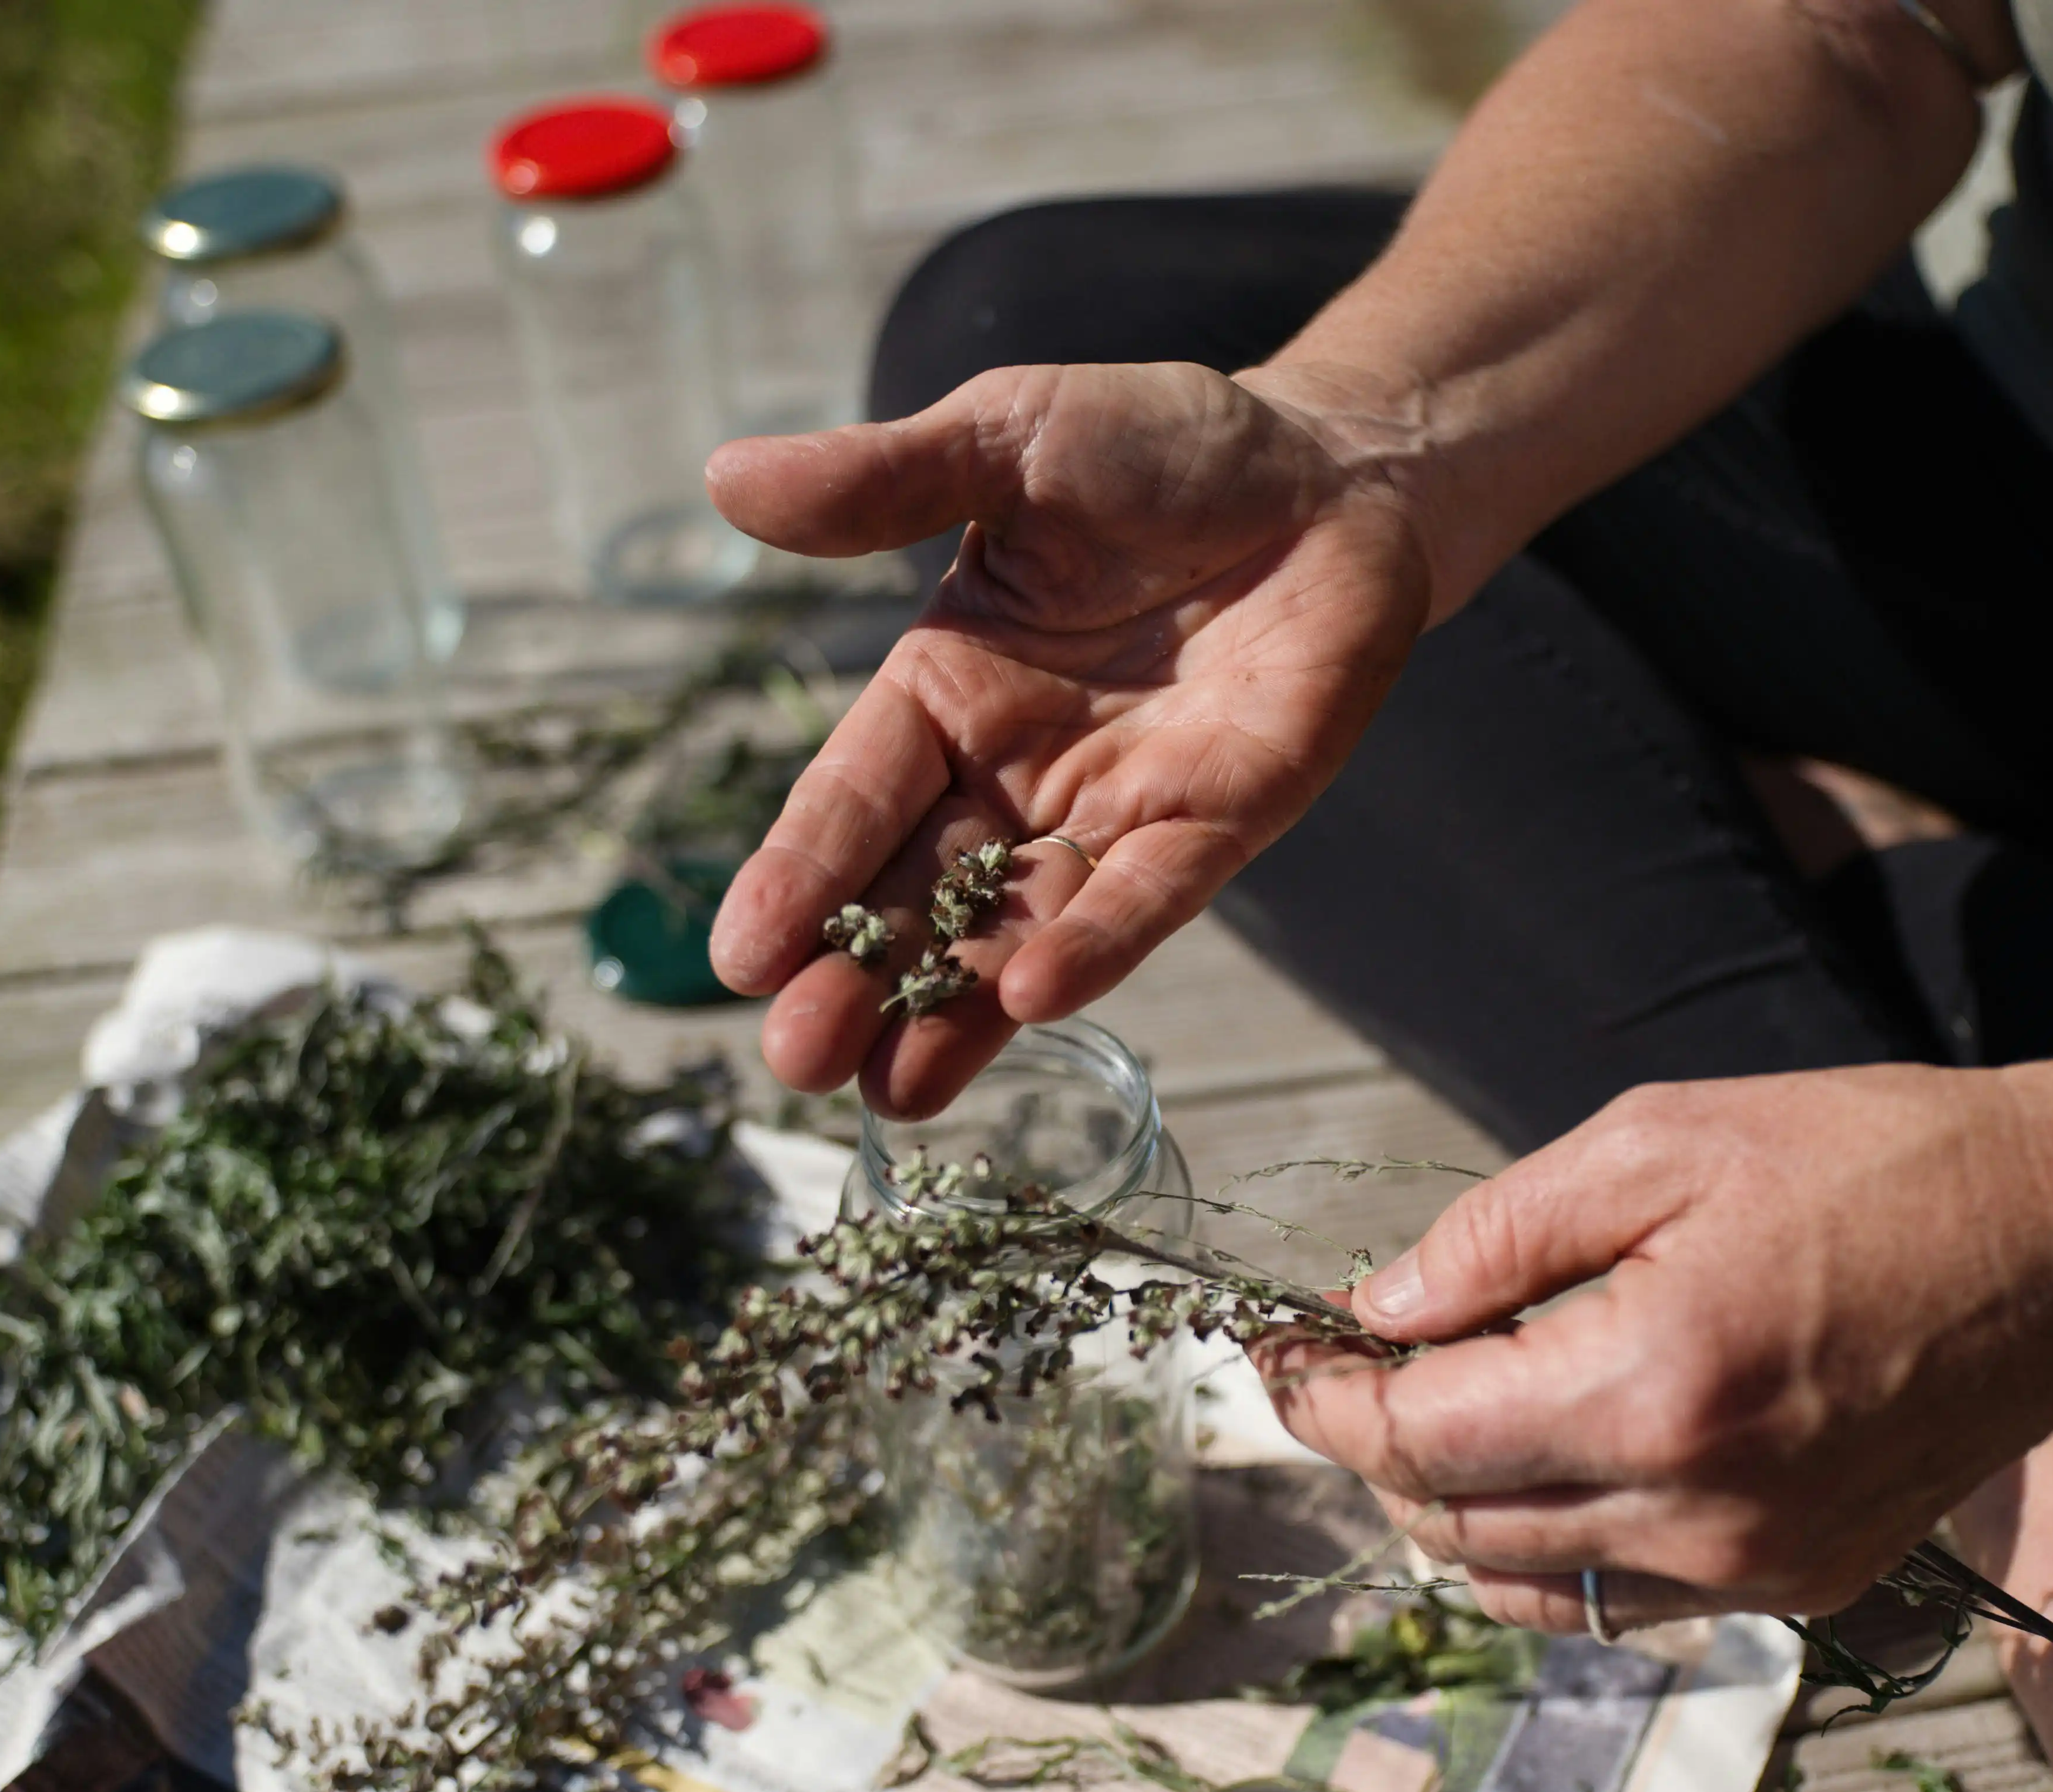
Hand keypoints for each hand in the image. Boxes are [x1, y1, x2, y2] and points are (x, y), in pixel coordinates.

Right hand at [704, 359, 1435, 1115]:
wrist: (1330, 470)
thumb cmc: (1161, 446)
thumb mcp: (1005, 439)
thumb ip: (879, 481)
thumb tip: (722, 476)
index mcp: (945, 690)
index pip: (853, 796)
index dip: (799, 876)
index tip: (736, 958)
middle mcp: (1016, 772)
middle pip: (917, 892)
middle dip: (855, 977)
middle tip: (792, 1059)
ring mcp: (1114, 811)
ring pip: (1017, 928)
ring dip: (955, 1008)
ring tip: (888, 1092)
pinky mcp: (1218, 824)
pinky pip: (1144, 898)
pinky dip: (1093, 947)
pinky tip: (1030, 1000)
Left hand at [1259, 1067, 2052, 1624]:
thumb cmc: (1874, 1160)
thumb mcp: (1659, 1141)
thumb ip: (1497, 1236)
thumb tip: (1377, 1308)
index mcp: (1657, 1387)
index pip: (1418, 1436)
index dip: (1321, 1396)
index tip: (1277, 1349)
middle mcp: (1702, 1510)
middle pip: (1452, 1523)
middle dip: (1373, 1447)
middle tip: (1343, 1365)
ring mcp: (1757, 1568)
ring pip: (1523, 1583)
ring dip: (1451, 1504)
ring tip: (1438, 1406)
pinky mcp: (1802, 1588)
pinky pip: (1618, 1597)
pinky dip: (1549, 1543)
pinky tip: (1550, 1454)